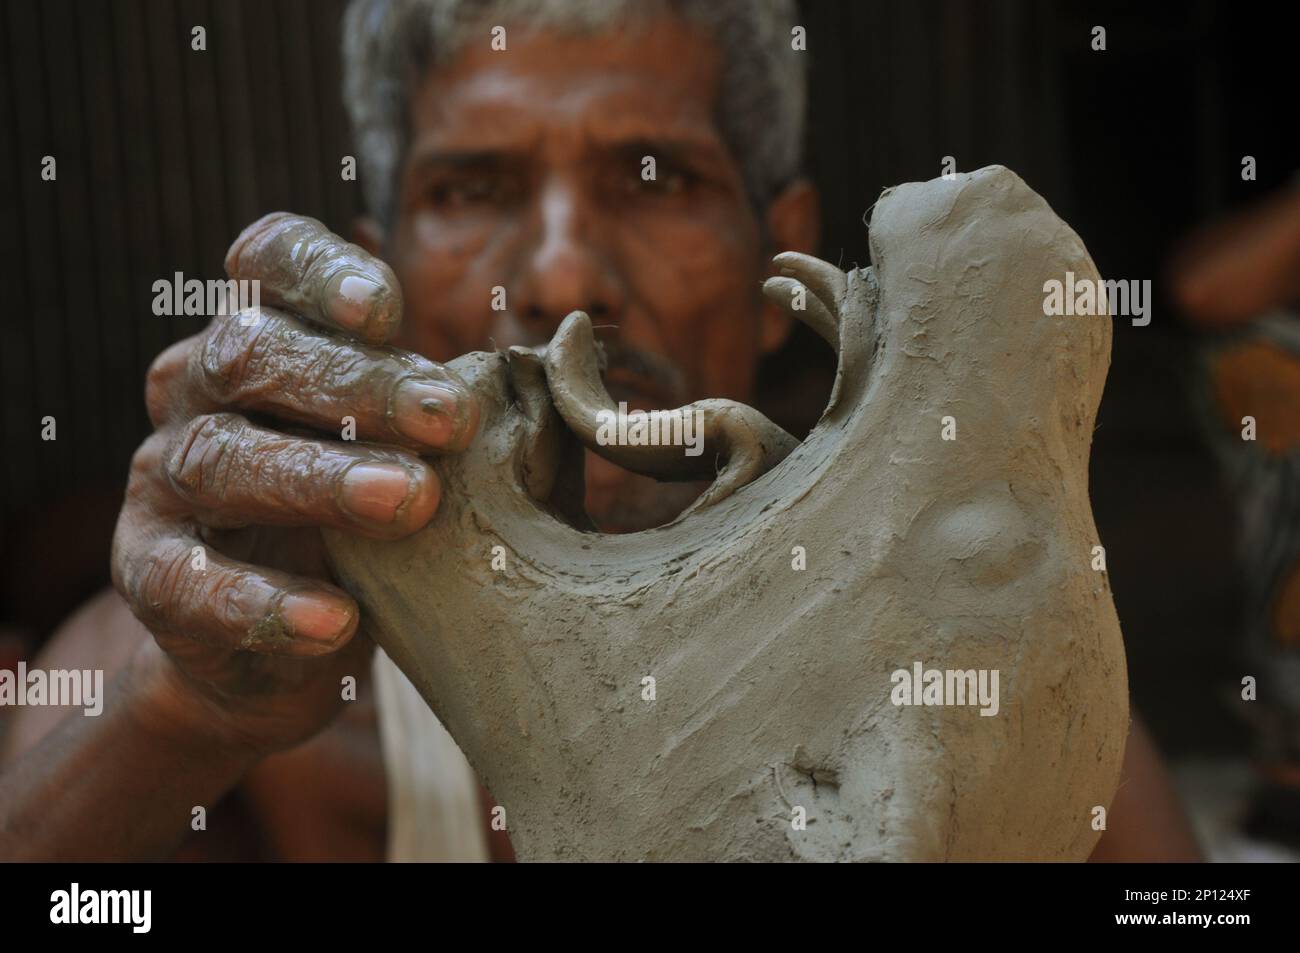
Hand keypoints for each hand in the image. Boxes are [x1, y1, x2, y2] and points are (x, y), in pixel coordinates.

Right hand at [111, 212, 477, 754]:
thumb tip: (576, 358)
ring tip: (409, 500)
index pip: (267, 263)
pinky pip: (188, 583)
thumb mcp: (414, 453)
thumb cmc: (370, 525)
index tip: (389, 306)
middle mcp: (199, 392)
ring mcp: (164, 480)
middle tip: (451, 419)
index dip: (321, 270)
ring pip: (220, 458)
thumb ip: (466, 404)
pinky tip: (337, 621)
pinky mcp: (149, 573)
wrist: (276, 649)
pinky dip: (262, 603)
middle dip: (355, 381)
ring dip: (317, 477)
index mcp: (267, 336)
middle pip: (252, 355)